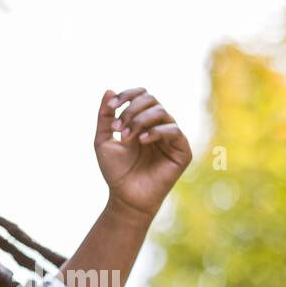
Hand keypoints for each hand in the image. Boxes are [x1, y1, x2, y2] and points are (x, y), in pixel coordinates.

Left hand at [94, 87, 191, 219]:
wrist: (126, 197)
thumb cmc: (115, 170)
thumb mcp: (103, 140)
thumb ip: (104, 116)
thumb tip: (109, 90)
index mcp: (142, 121)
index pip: (141, 95)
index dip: (127, 95)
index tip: (112, 106)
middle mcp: (159, 125)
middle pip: (151, 100)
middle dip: (131, 110)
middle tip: (118, 129)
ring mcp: (171, 137)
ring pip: (161, 112)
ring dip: (139, 120)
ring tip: (126, 137)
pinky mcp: (182, 151)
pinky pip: (173, 130)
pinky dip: (156, 131)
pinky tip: (142, 140)